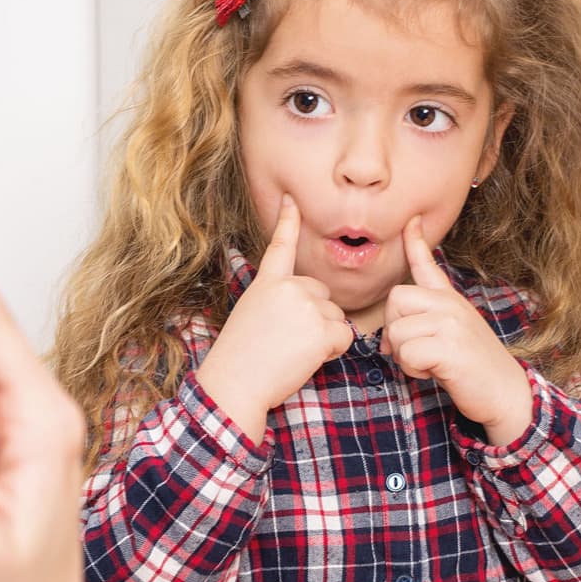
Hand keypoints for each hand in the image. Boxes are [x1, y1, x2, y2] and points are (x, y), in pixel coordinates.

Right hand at [194, 194, 352, 444]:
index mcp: (267, 282)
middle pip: (323, 294)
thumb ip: (277, 299)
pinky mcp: (322, 330)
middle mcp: (289, 287)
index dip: (288, 220)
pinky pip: (344, 337)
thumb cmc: (241, 357)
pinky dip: (332, 352)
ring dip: (323, 337)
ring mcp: (307, 306)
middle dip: (315, 317)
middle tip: (286, 340)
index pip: (281, 245)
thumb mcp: (251, 313)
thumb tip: (309, 303)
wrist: (235, 382)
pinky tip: (307, 359)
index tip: (292, 199)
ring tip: (292, 351)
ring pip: (335, 317)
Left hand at [381, 217, 533, 445]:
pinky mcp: (450, 347)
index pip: (427, 264)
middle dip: (394, 329)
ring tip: (430, 364)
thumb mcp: (452, 335)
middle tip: (416, 350)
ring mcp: (451, 323)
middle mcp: (451, 305)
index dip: (415, 241)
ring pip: (397, 332)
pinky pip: (407, 354)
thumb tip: (385, 338)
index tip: (410, 220)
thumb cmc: (473, 369)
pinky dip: (413, 370)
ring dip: (404, 356)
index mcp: (451, 300)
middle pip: (395, 300)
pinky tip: (435, 373)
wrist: (507, 393)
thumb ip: (423, 326)